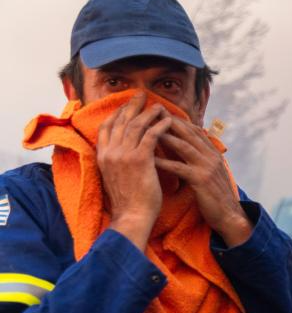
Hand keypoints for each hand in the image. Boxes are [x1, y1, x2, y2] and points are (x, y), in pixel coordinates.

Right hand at [97, 91, 172, 250]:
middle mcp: (109, 153)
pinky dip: (159, 126)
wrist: (132, 217)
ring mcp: (123, 155)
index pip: (107, 127)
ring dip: (148, 113)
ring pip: (136, 125)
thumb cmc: (128, 201)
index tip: (127, 105)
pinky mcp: (139, 160)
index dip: (117, 113)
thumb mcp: (115, 177)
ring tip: (159, 105)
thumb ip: (117, 161)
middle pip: (120, 121)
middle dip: (131, 106)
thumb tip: (125, 151)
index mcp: (102, 157)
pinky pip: (150, 136)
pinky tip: (168, 120)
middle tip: (142, 95)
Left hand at [154, 117, 252, 246]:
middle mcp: (211, 156)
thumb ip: (201, 159)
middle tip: (150, 112)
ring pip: (184, 146)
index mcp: (213, 153)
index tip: (160, 112)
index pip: (194, 130)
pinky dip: (164, 161)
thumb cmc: (216, 196)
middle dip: (168, 121)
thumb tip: (186, 149)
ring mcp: (207, 167)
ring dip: (164, 136)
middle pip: (188, 133)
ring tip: (146, 129)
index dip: (177, 120)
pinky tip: (150, 158)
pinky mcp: (201, 180)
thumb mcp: (211, 173)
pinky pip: (179, 167)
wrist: (229, 215)